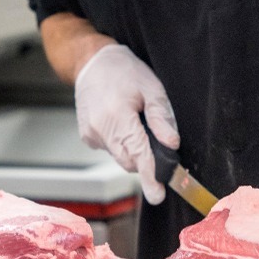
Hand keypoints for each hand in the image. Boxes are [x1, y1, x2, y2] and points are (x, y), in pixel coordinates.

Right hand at [74, 44, 179, 204]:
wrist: (92, 62)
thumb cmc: (125, 71)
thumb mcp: (151, 87)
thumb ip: (161, 117)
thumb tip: (171, 144)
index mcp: (118, 116)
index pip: (138, 153)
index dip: (150, 175)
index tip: (157, 196)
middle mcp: (100, 129)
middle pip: (130, 160)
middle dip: (146, 159)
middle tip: (156, 138)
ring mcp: (91, 134)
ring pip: (121, 156)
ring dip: (133, 148)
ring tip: (135, 121)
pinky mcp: (87, 137)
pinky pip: (111, 149)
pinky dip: (121, 142)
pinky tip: (121, 121)